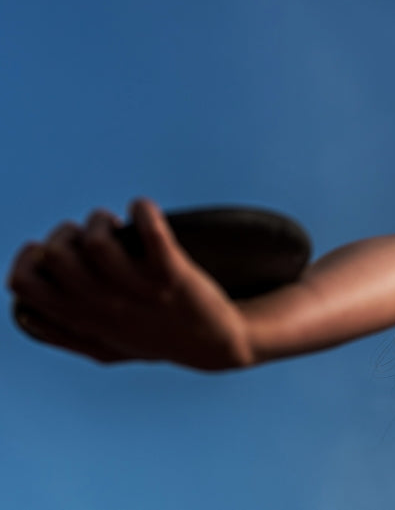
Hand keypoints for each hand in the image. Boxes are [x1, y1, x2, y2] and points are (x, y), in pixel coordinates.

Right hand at [7, 199, 248, 369]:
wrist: (212, 344)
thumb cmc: (153, 338)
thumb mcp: (103, 345)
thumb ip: (62, 333)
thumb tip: (22, 312)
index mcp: (83, 320)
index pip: (26, 284)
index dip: (29, 257)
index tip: (52, 250)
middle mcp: (106, 307)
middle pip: (56, 255)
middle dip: (69, 232)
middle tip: (96, 238)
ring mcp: (140, 291)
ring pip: (97, 241)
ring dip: (102, 220)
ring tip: (119, 226)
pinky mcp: (173, 276)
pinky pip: (152, 234)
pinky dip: (143, 210)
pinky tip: (143, 209)